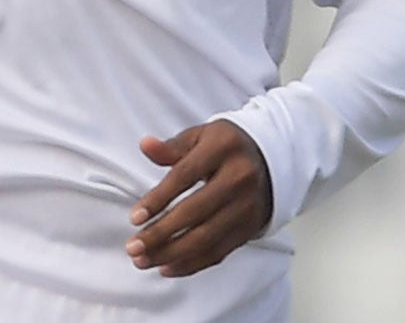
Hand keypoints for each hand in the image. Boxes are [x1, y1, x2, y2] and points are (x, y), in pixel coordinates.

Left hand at [125, 121, 273, 277]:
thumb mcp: (201, 136)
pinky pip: (218, 252)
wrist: (272, 161)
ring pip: (206, 238)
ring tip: (144, 261)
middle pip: (195, 213)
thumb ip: (173, 146)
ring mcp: (247, 206)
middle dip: (160, 234)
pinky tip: (167, 267)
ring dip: (171, 254)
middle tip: (133, 247)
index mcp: (223, 148)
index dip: (158, 199)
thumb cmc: (226, 148)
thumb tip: (145, 145)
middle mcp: (239, 178)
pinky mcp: (249, 228)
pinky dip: (191, 264)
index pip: (184, 176)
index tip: (134, 218)